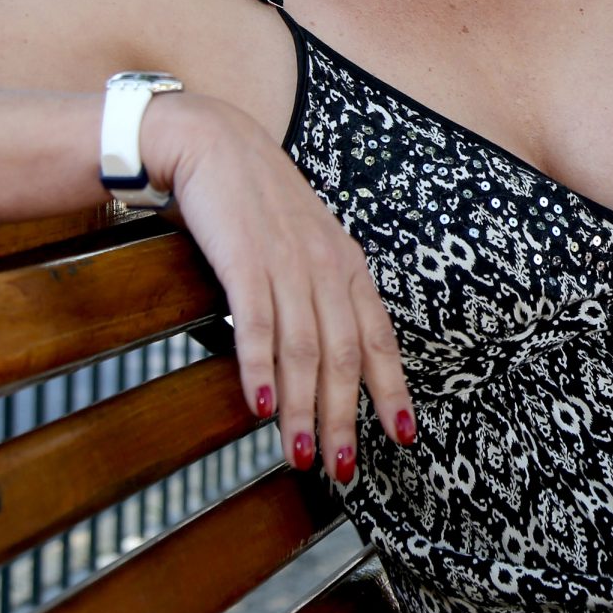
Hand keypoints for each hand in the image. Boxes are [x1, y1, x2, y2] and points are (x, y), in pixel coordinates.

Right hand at [146, 93, 413, 481]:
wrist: (211, 144)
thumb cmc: (256, 202)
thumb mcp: (304, 245)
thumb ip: (319, 293)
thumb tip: (326, 356)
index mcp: (348, 265)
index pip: (379, 339)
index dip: (391, 391)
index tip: (402, 437)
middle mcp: (327, 267)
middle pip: (345, 356)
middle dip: (344, 418)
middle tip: (342, 468)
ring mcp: (287, 262)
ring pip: (305, 350)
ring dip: (303, 409)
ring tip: (301, 456)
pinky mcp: (245, 259)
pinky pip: (257, 323)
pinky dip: (261, 368)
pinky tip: (260, 406)